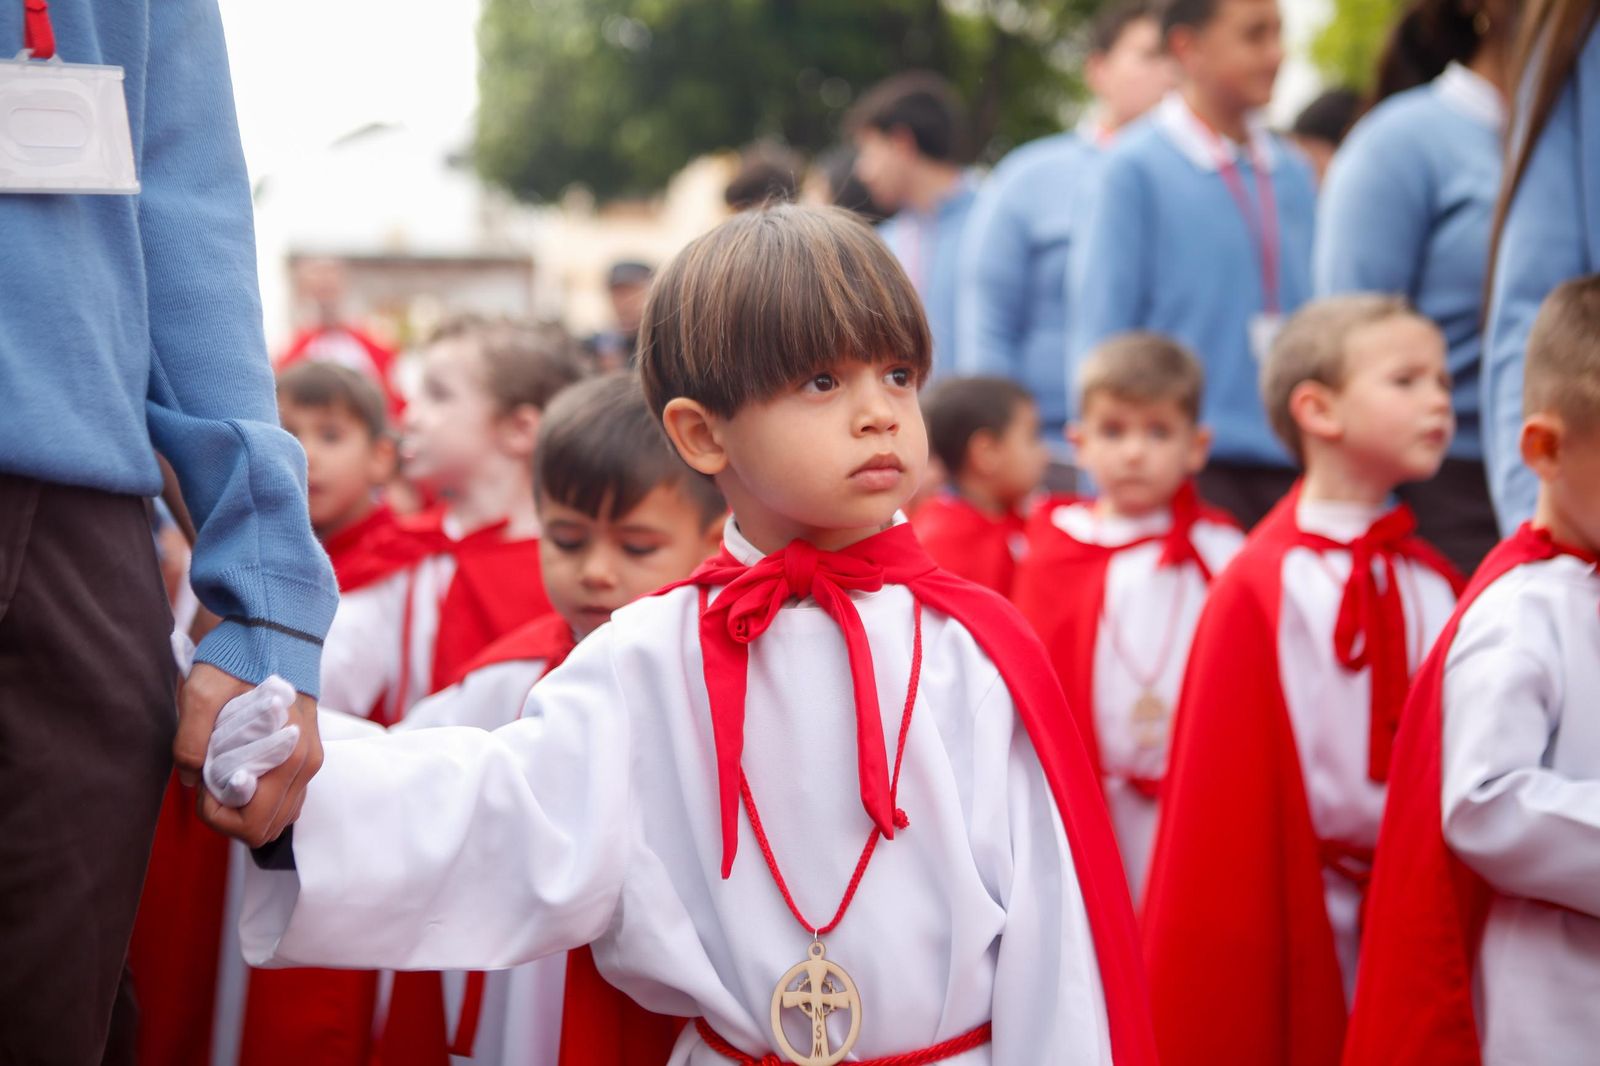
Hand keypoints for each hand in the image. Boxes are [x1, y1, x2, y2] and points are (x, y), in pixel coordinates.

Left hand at [177, 663, 323, 846]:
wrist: (276, 628)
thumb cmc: (240, 656)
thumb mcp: (202, 692)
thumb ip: (190, 741)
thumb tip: (192, 781)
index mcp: (288, 755)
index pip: (253, 824)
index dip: (216, 815)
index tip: (202, 783)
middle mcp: (306, 764)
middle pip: (266, 829)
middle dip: (229, 815)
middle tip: (209, 780)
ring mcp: (311, 761)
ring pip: (278, 818)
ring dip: (246, 808)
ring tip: (224, 773)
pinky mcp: (307, 756)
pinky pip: (286, 799)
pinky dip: (261, 797)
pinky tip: (241, 769)